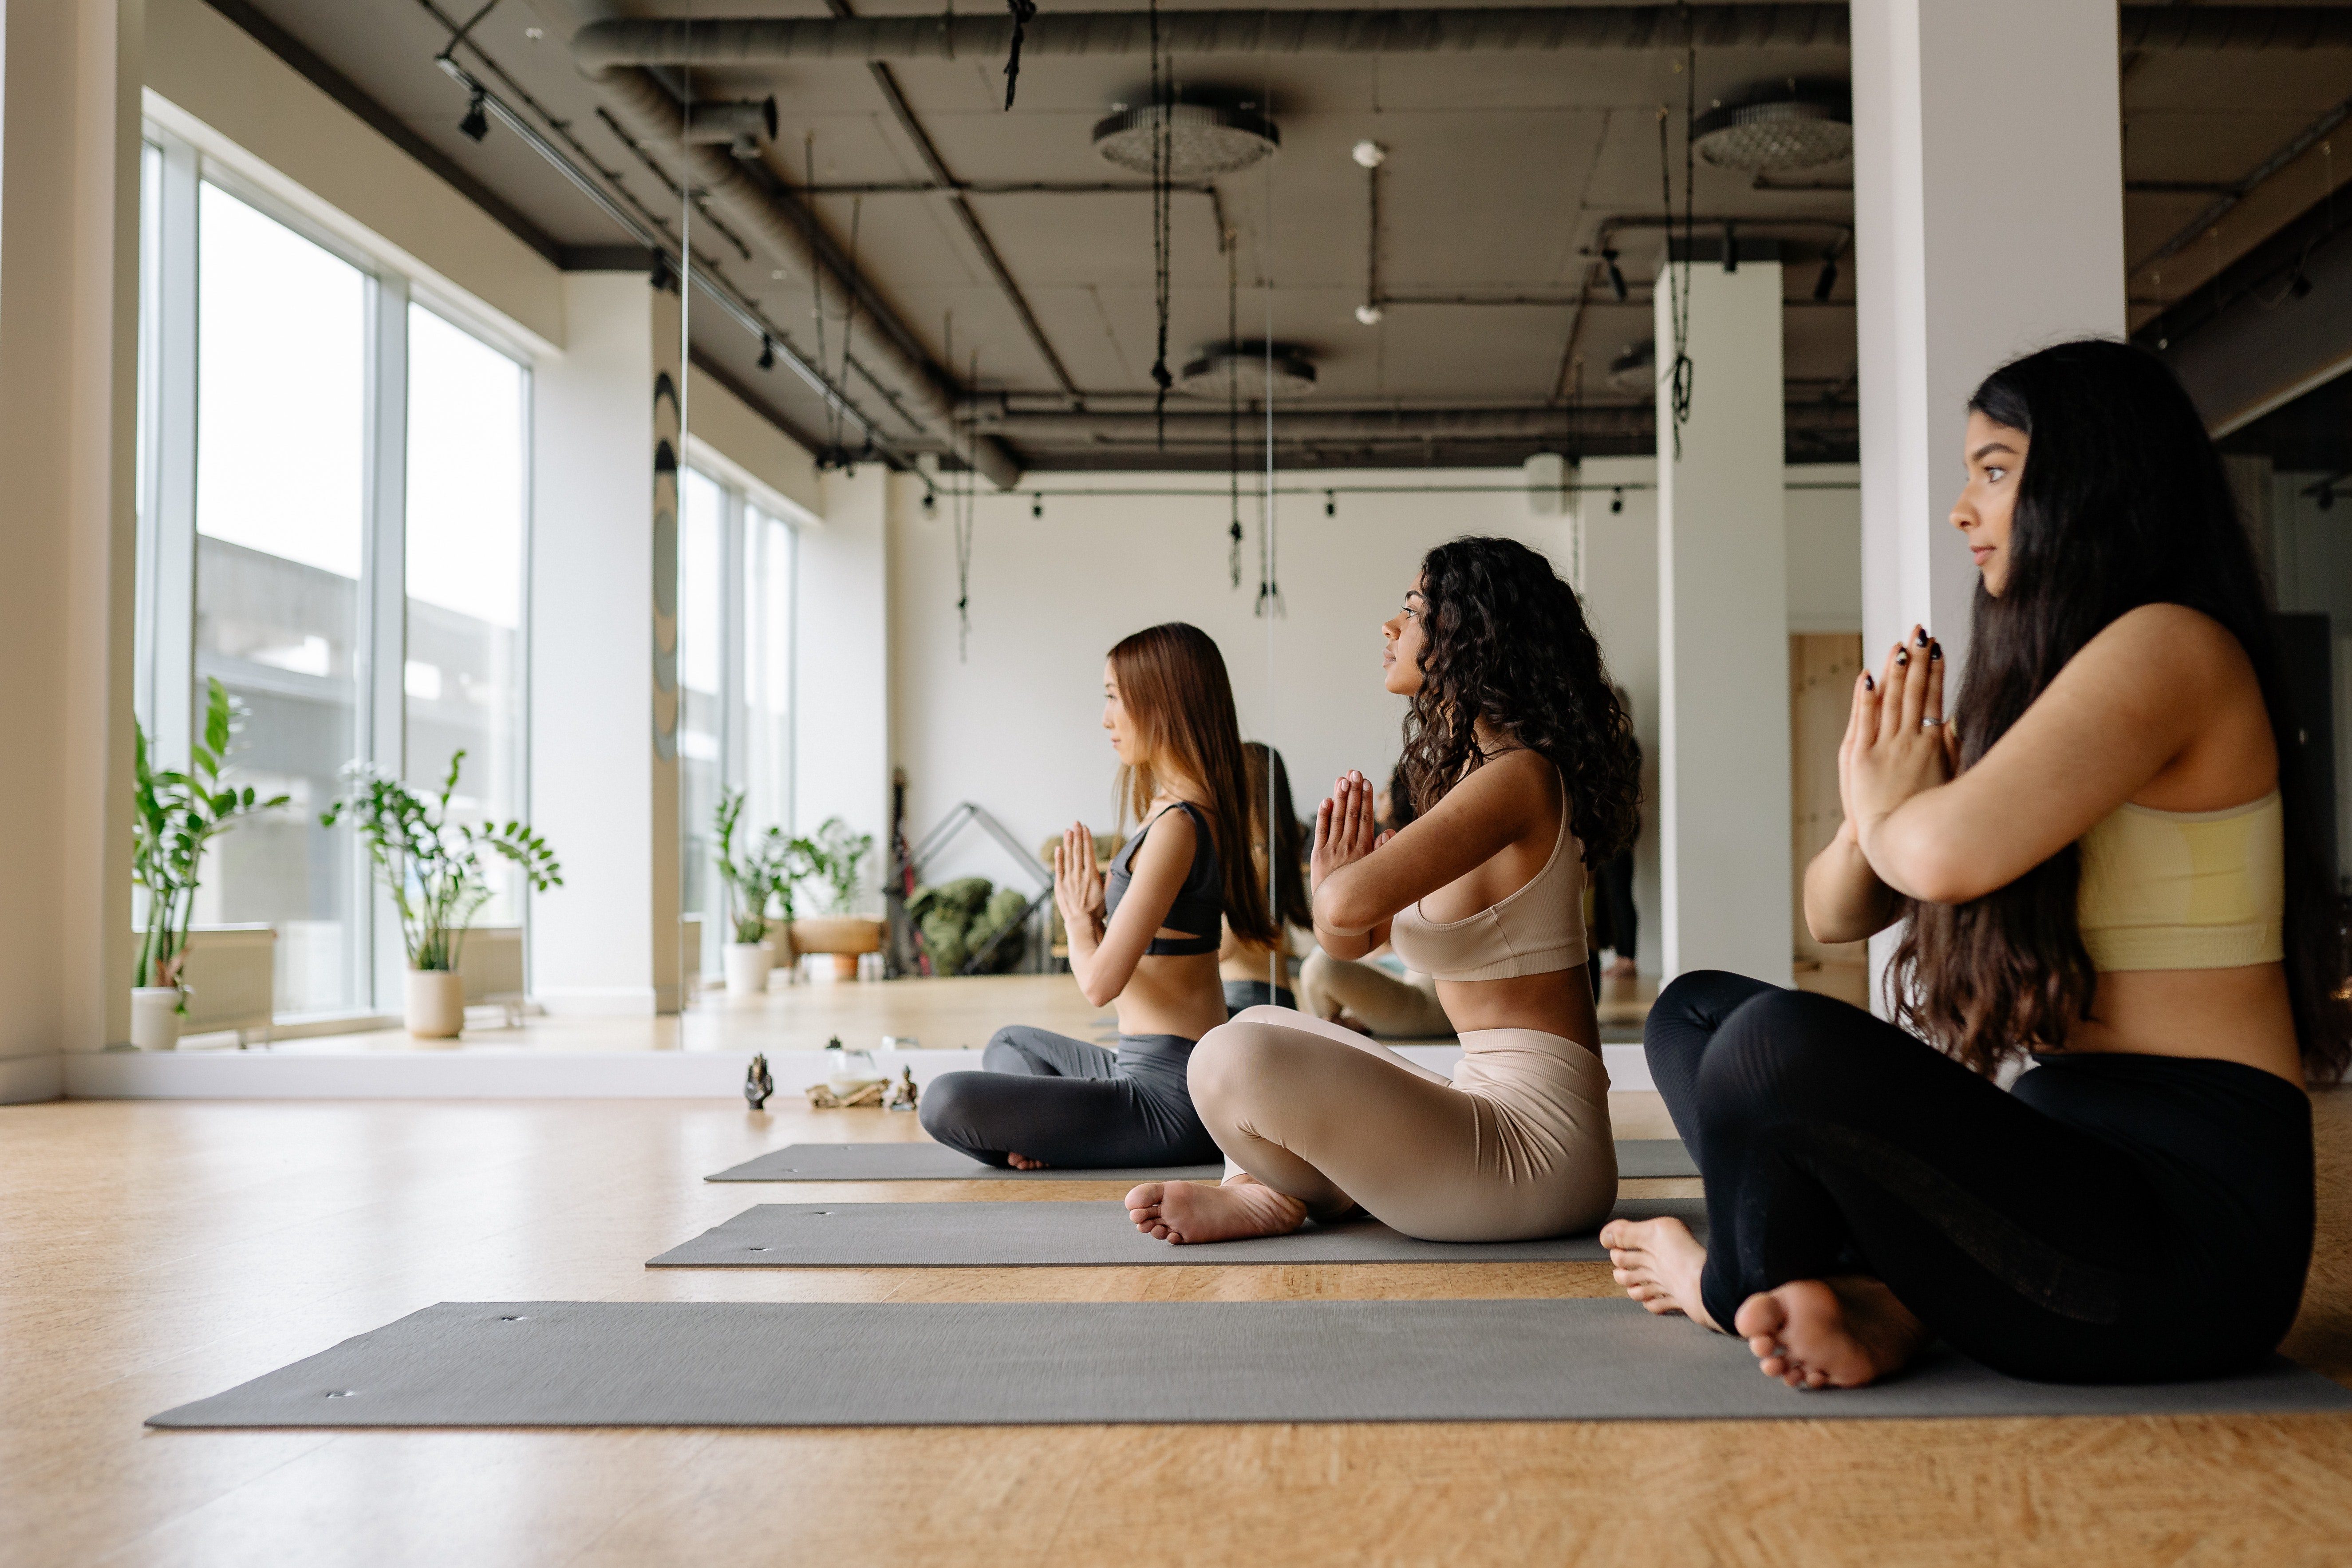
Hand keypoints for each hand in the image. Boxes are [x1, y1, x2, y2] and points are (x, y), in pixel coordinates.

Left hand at [1052, 821, 1103, 936]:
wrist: (1081, 924)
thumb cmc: (1097, 911)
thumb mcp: (1108, 894)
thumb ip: (1110, 878)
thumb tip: (1113, 862)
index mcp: (1092, 875)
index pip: (1088, 852)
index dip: (1087, 838)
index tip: (1085, 827)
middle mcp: (1079, 875)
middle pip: (1078, 851)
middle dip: (1077, 835)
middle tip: (1076, 823)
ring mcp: (1068, 880)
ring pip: (1068, 857)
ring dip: (1068, 842)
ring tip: (1068, 830)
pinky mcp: (1059, 886)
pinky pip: (1059, 869)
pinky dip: (1058, 858)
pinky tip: (1059, 848)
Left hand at [1311, 770, 1381, 893]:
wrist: (1339, 914)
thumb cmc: (1363, 893)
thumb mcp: (1378, 874)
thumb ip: (1382, 852)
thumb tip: (1388, 831)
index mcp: (1365, 851)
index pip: (1366, 818)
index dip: (1366, 799)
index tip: (1366, 782)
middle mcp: (1349, 848)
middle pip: (1351, 814)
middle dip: (1353, 791)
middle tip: (1355, 771)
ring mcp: (1333, 851)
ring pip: (1337, 819)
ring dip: (1340, 797)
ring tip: (1343, 779)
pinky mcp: (1318, 857)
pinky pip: (1321, 832)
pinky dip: (1323, 816)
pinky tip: (1327, 800)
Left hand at [1849, 627, 1957, 860]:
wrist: (1892, 843)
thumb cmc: (1924, 814)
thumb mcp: (1950, 780)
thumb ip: (1953, 748)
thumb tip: (1957, 718)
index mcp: (1934, 746)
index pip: (1935, 698)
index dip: (1936, 670)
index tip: (1936, 646)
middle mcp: (1909, 742)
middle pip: (1914, 691)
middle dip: (1916, 659)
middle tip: (1918, 631)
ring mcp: (1884, 748)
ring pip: (1891, 700)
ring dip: (1894, 670)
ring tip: (1899, 645)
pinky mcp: (1859, 757)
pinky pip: (1863, 720)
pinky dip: (1865, 697)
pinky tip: (1867, 676)